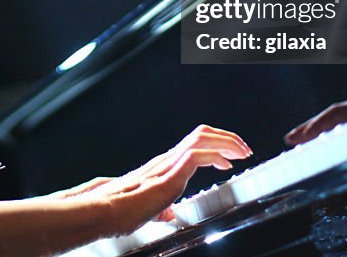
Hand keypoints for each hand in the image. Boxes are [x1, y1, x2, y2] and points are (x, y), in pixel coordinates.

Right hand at [65, 124, 250, 235]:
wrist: (103, 213)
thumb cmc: (119, 212)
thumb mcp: (146, 210)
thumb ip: (159, 208)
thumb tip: (168, 213)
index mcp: (162, 166)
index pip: (193, 144)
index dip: (216, 145)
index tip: (231, 157)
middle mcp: (166, 160)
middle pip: (201, 133)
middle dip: (227, 138)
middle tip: (244, 150)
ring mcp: (167, 164)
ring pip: (201, 137)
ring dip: (226, 142)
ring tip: (242, 153)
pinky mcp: (168, 175)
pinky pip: (196, 154)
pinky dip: (215, 154)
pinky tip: (226, 164)